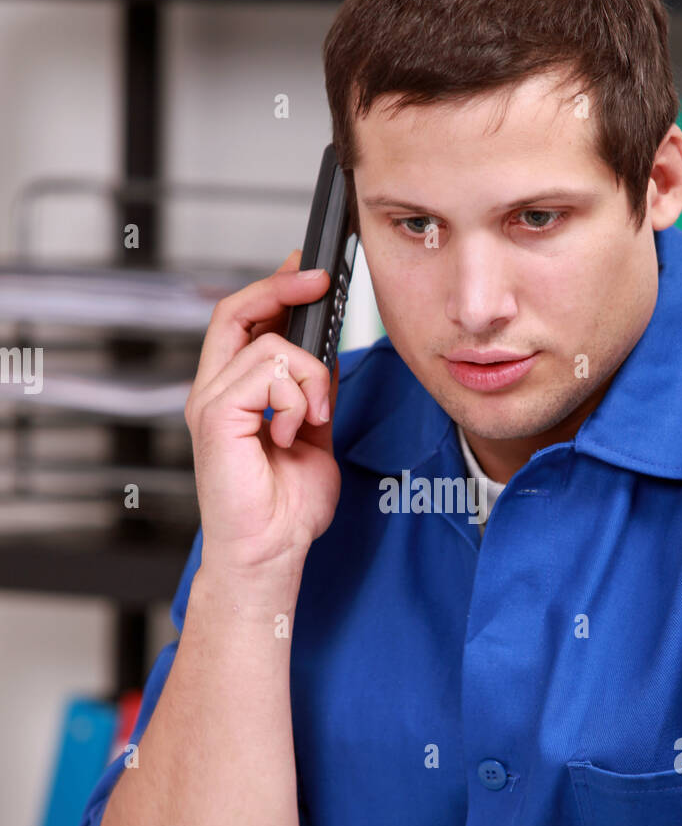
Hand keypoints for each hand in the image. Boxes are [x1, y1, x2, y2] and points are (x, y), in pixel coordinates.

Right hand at [184, 250, 340, 574]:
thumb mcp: (314, 434)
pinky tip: (292, 432)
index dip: (274, 289)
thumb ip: (315, 393)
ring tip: (312, 418)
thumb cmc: (285, 510)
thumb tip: (327, 355)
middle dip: (281, 287)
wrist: (271, 553)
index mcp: (234, 394)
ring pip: (270, 345)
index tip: (308, 272)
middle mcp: (215, 392)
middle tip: (317, 280)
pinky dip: (295, 398)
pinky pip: (268, 372)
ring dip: (310, 377)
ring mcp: (211, 402)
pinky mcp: (216, 416)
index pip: (244, 322)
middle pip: (237, 311)